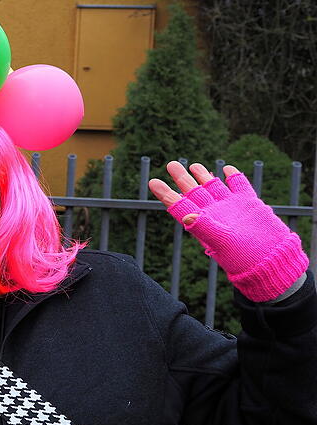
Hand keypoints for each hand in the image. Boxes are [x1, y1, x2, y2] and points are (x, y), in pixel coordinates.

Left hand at [149, 161, 307, 301]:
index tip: (153, 182)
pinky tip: (226, 168)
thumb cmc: (244, 257)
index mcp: (202, 222)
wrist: (271, 260)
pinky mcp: (249, 204)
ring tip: (193, 165)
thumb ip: (205, 228)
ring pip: (214, 187)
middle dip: (182, 178)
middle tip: (171, 164)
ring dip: (204, 176)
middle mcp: (214, 213)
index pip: (179, 205)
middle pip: (194, 192)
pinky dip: (234, 177)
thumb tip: (186, 217)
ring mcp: (231, 207)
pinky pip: (239, 187)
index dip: (166, 193)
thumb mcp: (222, 242)